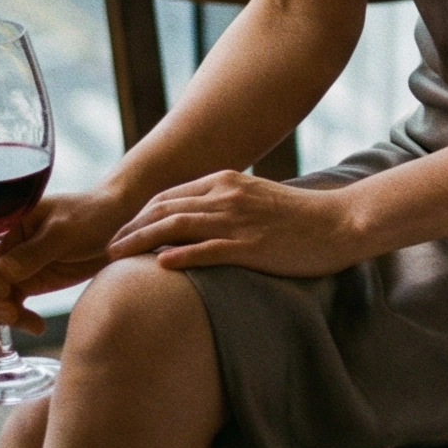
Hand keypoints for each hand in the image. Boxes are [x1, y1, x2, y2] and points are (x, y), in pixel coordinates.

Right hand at [0, 188, 134, 333]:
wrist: (117, 228)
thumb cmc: (91, 216)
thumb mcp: (66, 230)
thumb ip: (37, 250)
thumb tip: (5, 271)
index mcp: (6, 223)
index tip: (3, 286)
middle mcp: (4, 245)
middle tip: (11, 314)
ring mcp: (13, 267)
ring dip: (0, 314)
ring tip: (29, 323)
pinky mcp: (27, 284)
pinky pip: (9, 307)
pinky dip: (17, 320)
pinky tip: (37, 327)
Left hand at [106, 170, 366, 277]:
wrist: (339, 222)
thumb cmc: (300, 217)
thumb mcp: (257, 200)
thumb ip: (227, 205)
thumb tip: (199, 220)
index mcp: (227, 181)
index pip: (169, 195)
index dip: (140, 214)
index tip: (122, 232)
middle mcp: (227, 195)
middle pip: (164, 208)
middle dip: (131, 228)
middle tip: (107, 249)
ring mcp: (237, 220)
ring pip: (176, 226)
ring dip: (142, 241)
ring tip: (118, 258)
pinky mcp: (250, 245)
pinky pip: (207, 250)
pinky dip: (179, 255)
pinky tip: (158, 266)